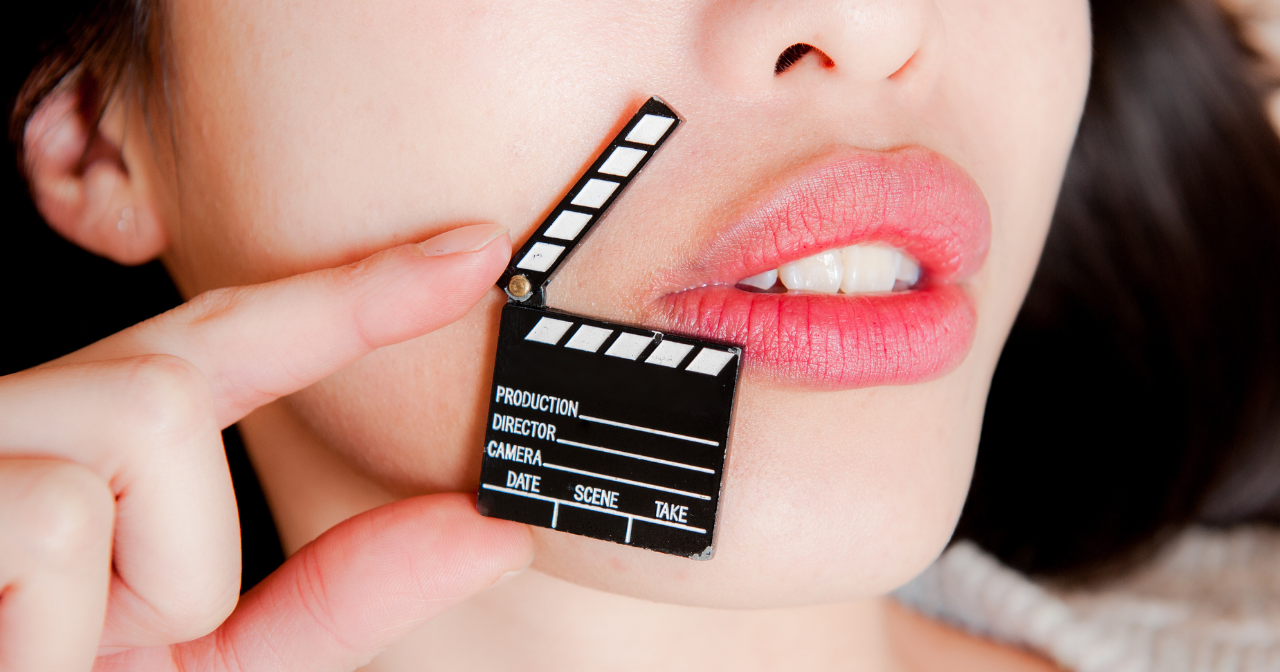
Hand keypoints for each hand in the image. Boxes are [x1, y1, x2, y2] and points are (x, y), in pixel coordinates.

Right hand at [0, 224, 532, 670]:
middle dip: (182, 537)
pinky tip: (7, 647)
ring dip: (130, 587)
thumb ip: (337, 598)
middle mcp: (5, 423)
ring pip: (136, 428)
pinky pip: (57, 519)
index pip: (225, 341)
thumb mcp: (200, 666)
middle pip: (173, 382)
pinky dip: (58, 627)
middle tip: (104, 646)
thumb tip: (491, 529)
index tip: (473, 251)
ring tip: (39, 655)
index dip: (350, 291)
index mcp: (78, 461)